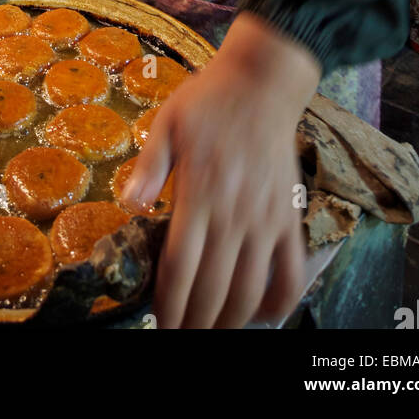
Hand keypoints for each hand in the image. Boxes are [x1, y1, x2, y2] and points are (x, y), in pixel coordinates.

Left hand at [120, 12, 320, 328]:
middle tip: (182, 335)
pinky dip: (280, 302)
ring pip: (251, 289)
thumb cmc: (208, 101)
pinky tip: (263, 316)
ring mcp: (266, 218)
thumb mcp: (167, 122)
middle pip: (214, 287)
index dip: (169, 302)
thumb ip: (149, 166)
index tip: (159, 322)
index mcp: (200, 191)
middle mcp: (234, 212)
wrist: (263, 83)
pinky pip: (291, 271)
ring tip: (214, 331)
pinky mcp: (289, 217)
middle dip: (196, 321)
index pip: (181, 265)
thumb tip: (127, 204)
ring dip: (232, 320)